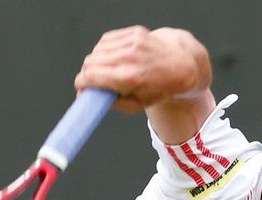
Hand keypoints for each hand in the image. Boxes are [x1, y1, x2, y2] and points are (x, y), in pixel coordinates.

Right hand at [74, 26, 211, 112]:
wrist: (181, 66)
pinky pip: (107, 40)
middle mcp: (128, 58)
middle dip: (86, 73)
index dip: (81, 83)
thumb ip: (111, 101)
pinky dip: (105, 50)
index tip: (80, 88)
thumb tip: (90, 96)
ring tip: (106, 70)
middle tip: (91, 81)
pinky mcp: (133, 32)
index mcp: (128, 78)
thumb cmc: (159, 88)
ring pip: (96, 50)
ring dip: (96, 62)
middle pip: (90, 62)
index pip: (90, 76)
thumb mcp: (136, 105)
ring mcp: (131, 42)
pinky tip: (114, 58)